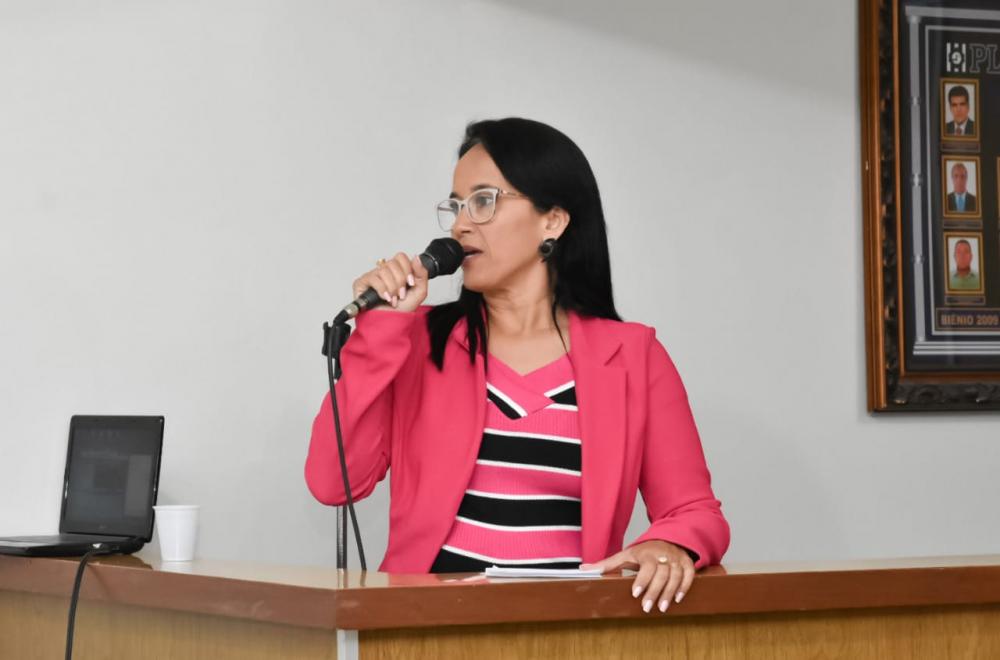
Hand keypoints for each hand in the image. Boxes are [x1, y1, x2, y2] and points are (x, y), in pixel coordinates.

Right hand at [351, 252, 429, 312]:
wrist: (389, 324)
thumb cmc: (401, 310)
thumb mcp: (419, 292)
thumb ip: (422, 274)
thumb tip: (416, 258)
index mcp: (396, 271)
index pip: (400, 257)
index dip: (407, 269)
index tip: (410, 283)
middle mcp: (383, 271)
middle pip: (393, 263)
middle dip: (400, 281)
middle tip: (401, 295)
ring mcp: (372, 276)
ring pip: (384, 271)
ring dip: (392, 288)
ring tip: (393, 299)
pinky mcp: (361, 283)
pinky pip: (373, 278)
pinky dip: (382, 290)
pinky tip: (385, 298)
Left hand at [580, 540, 694, 613]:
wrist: (668, 537)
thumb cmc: (645, 550)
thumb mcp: (626, 554)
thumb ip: (607, 564)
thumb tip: (584, 569)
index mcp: (648, 553)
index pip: (647, 567)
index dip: (642, 580)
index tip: (635, 593)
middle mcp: (663, 555)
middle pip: (661, 574)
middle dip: (655, 592)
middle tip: (648, 607)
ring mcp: (677, 559)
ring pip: (675, 576)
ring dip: (669, 592)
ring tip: (663, 608)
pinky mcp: (687, 563)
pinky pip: (688, 575)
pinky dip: (684, 586)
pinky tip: (678, 598)